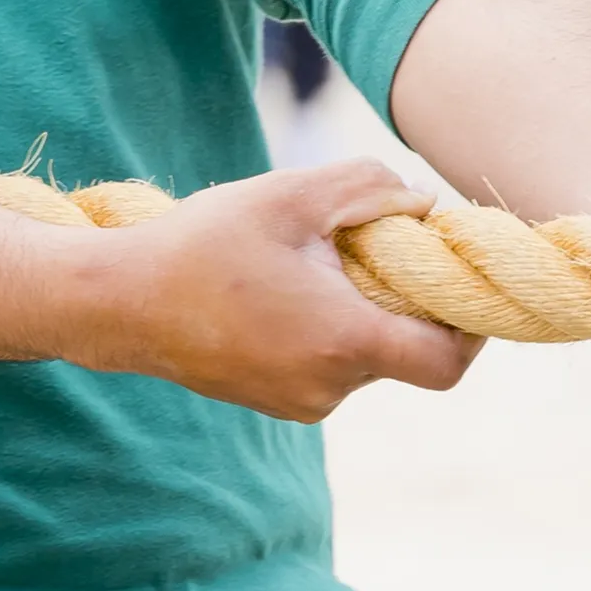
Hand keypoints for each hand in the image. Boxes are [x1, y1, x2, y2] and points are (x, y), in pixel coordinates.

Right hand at [70, 159, 482, 422]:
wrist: (118, 302)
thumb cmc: (203, 244)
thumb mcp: (291, 195)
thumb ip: (369, 187)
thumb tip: (423, 202)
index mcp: (344, 341)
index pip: (447, 363)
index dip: (472, 330)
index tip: (462, 287)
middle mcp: (330, 386)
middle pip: (407, 352)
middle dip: (407, 303)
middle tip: (379, 249)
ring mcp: (303, 403)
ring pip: (367, 357)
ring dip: (362, 314)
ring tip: (316, 265)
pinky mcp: (279, 402)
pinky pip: (331, 367)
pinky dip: (330, 331)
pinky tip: (288, 290)